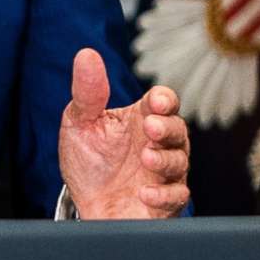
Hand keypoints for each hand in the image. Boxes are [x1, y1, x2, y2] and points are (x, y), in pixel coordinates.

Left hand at [56, 48, 189, 219]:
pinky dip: (163, 195)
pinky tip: (144, 193)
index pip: (164, 101)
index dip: (164, 100)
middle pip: (178, 129)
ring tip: (146, 159)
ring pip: (180, 161)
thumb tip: (86, 54)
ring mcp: (164, 173)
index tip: (155, 102)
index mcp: (141, 118)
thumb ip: (86, 92)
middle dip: (167, 127)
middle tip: (150, 128)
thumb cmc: (88, 162)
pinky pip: (176, 196)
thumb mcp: (79, 123)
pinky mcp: (165, 202)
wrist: (85, 205)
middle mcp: (159, 144)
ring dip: (165, 160)